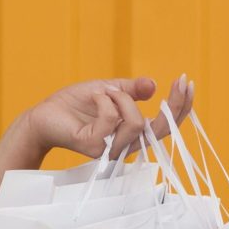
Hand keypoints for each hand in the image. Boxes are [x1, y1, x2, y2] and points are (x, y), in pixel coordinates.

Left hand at [0, 75, 194, 208]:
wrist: (43, 115)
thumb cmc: (73, 105)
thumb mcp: (108, 90)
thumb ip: (131, 90)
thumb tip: (154, 85)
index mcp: (131, 133)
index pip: (166, 126)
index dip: (181, 106)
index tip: (186, 80)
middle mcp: (125, 145)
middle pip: (161, 129)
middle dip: (174, 103)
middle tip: (180, 80)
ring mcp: (110, 148)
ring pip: (135, 121)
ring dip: (120, 97)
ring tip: (102, 92)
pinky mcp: (94, 146)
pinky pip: (111, 118)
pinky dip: (104, 99)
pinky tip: (93, 96)